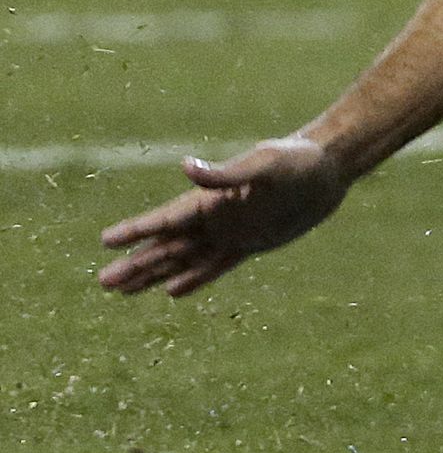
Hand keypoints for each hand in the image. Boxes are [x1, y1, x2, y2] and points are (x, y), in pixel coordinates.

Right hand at [97, 135, 350, 298]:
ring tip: (124, 290)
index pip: (165, 219)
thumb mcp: (264, 164)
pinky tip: (172, 291)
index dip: (136, 231)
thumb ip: (225, 173)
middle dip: (135, 264)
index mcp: (211, 199)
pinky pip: (215, 266)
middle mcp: (214, 217)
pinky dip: (193, 279)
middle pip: (166, 246)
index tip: (105, 241)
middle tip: (103, 283)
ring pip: (183, 259)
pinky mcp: (251, 243)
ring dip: (154, 275)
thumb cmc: (296, 160)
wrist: (329, 169)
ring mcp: (230, 231)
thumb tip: (186, 166)